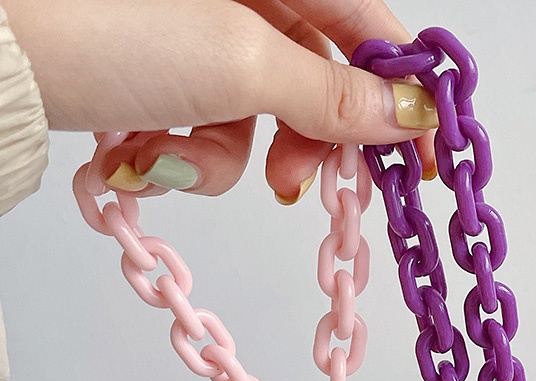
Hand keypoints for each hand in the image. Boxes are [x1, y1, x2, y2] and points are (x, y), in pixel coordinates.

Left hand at [5, 0, 436, 200]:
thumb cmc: (104, 29)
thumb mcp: (239, 64)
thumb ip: (331, 96)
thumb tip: (407, 115)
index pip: (368, 30)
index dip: (399, 98)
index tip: (421, 158)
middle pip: (313, 81)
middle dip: (301, 143)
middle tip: (296, 185)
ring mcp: (199, 31)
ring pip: (256, 117)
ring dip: (222, 158)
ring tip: (174, 162)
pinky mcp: (162, 71)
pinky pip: (204, 127)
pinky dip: (180, 155)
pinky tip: (140, 155)